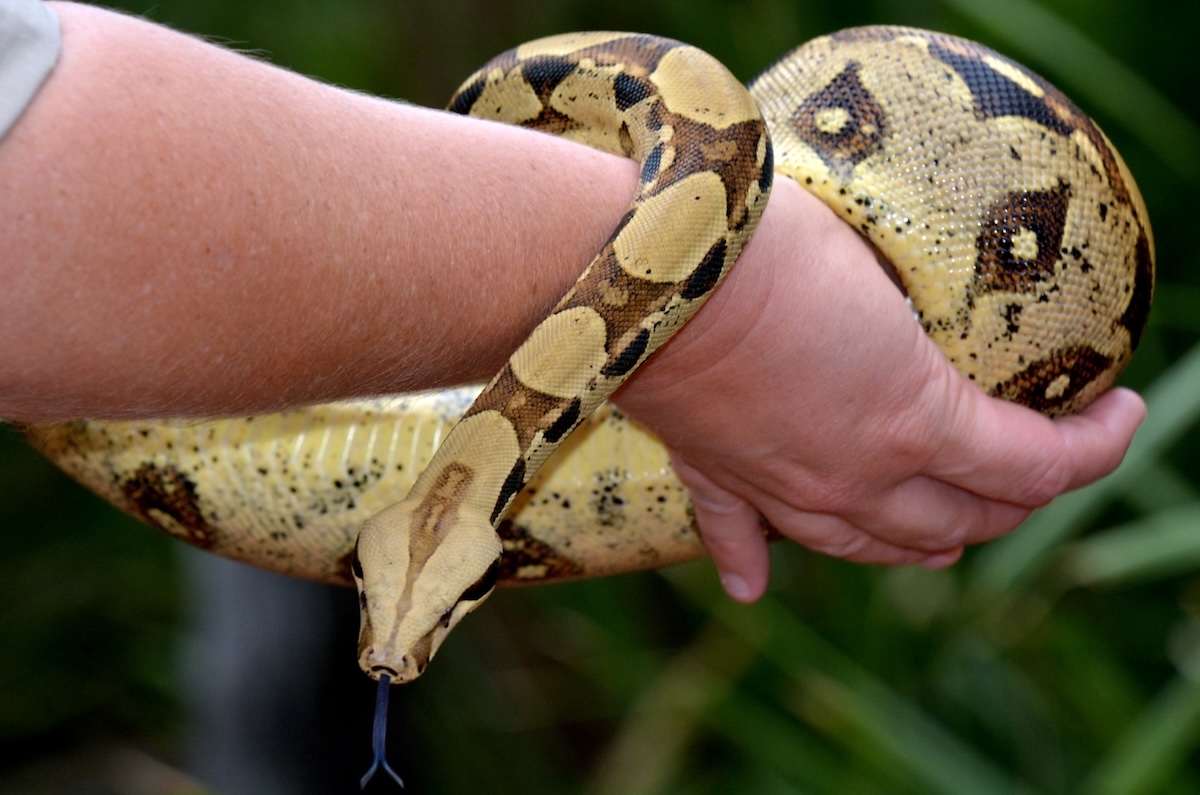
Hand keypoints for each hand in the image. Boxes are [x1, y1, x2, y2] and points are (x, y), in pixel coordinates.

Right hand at [615, 176, 1145, 601]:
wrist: (644, 270)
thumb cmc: (769, 243)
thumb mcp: (885, 270)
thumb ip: (922, 329)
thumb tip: (934, 335)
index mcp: (912, 421)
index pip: (1036, 467)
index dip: (1098, 449)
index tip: (1123, 413)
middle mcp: (854, 475)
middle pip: (959, 522)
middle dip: (1016, 504)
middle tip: (1039, 465)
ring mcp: (783, 485)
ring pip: (870, 546)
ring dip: (922, 546)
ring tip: (947, 535)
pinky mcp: (716, 473)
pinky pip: (741, 537)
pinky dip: (755, 564)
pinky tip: (757, 588)